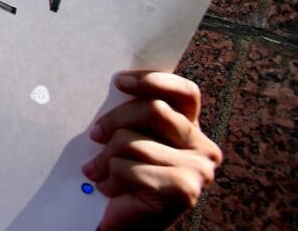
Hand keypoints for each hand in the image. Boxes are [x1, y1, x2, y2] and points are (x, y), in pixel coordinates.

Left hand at [85, 71, 221, 230]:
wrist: (128, 226)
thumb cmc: (125, 179)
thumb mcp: (131, 140)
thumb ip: (133, 117)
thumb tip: (114, 86)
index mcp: (192, 130)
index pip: (184, 92)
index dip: (153, 81)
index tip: (119, 82)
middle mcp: (203, 148)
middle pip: (153, 110)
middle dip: (114, 120)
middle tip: (94, 134)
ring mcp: (198, 170)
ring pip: (133, 141)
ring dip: (105, 158)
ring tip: (97, 171)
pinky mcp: (183, 189)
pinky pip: (128, 168)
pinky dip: (109, 179)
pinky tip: (108, 189)